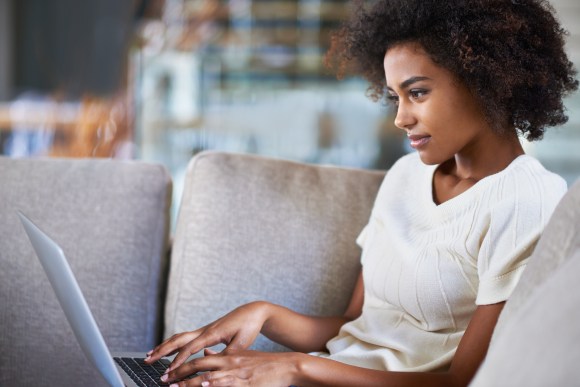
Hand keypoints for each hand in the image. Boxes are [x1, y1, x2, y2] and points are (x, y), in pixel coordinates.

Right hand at [146, 302, 270, 370]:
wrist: (252, 312)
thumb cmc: (248, 326)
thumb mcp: (242, 342)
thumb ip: (229, 353)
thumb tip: (217, 363)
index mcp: (212, 333)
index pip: (190, 348)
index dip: (178, 361)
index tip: (168, 372)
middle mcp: (204, 330)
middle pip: (178, 340)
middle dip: (162, 351)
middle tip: (147, 360)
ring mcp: (204, 329)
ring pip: (179, 337)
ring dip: (164, 346)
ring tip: (150, 355)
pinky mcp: (205, 331)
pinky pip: (185, 337)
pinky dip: (174, 344)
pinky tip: (167, 349)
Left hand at [160, 349, 298, 386]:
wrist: (286, 366)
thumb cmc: (264, 364)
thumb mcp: (242, 355)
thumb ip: (222, 356)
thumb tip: (206, 354)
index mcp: (228, 356)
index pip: (199, 360)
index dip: (182, 366)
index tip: (168, 373)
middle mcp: (229, 362)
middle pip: (199, 366)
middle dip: (180, 374)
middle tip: (164, 380)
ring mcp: (237, 373)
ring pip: (209, 377)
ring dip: (190, 383)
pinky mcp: (246, 383)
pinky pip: (226, 384)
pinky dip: (214, 385)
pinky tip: (205, 386)